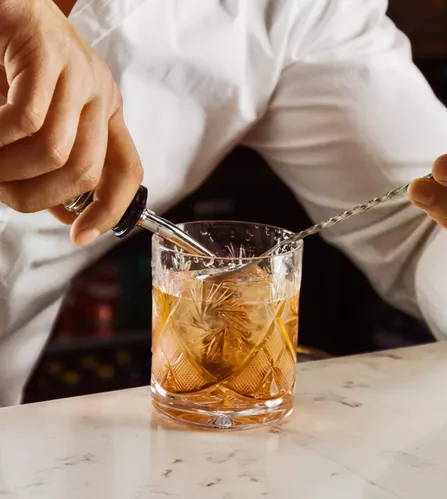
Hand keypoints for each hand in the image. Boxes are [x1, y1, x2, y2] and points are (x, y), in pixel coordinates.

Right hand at [0, 0, 142, 244]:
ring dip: (8, 171)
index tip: (80, 237)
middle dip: (35, 197)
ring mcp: (77, 71)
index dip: (111, 211)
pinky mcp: (47, 51)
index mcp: (104, 111)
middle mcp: (99, 93)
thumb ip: (49, 162)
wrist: (2, 1)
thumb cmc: (6, 63)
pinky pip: (26, 120)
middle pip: (85, 172)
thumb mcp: (35, 117)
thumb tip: (65, 215)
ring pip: (54, 152)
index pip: (127, 171)